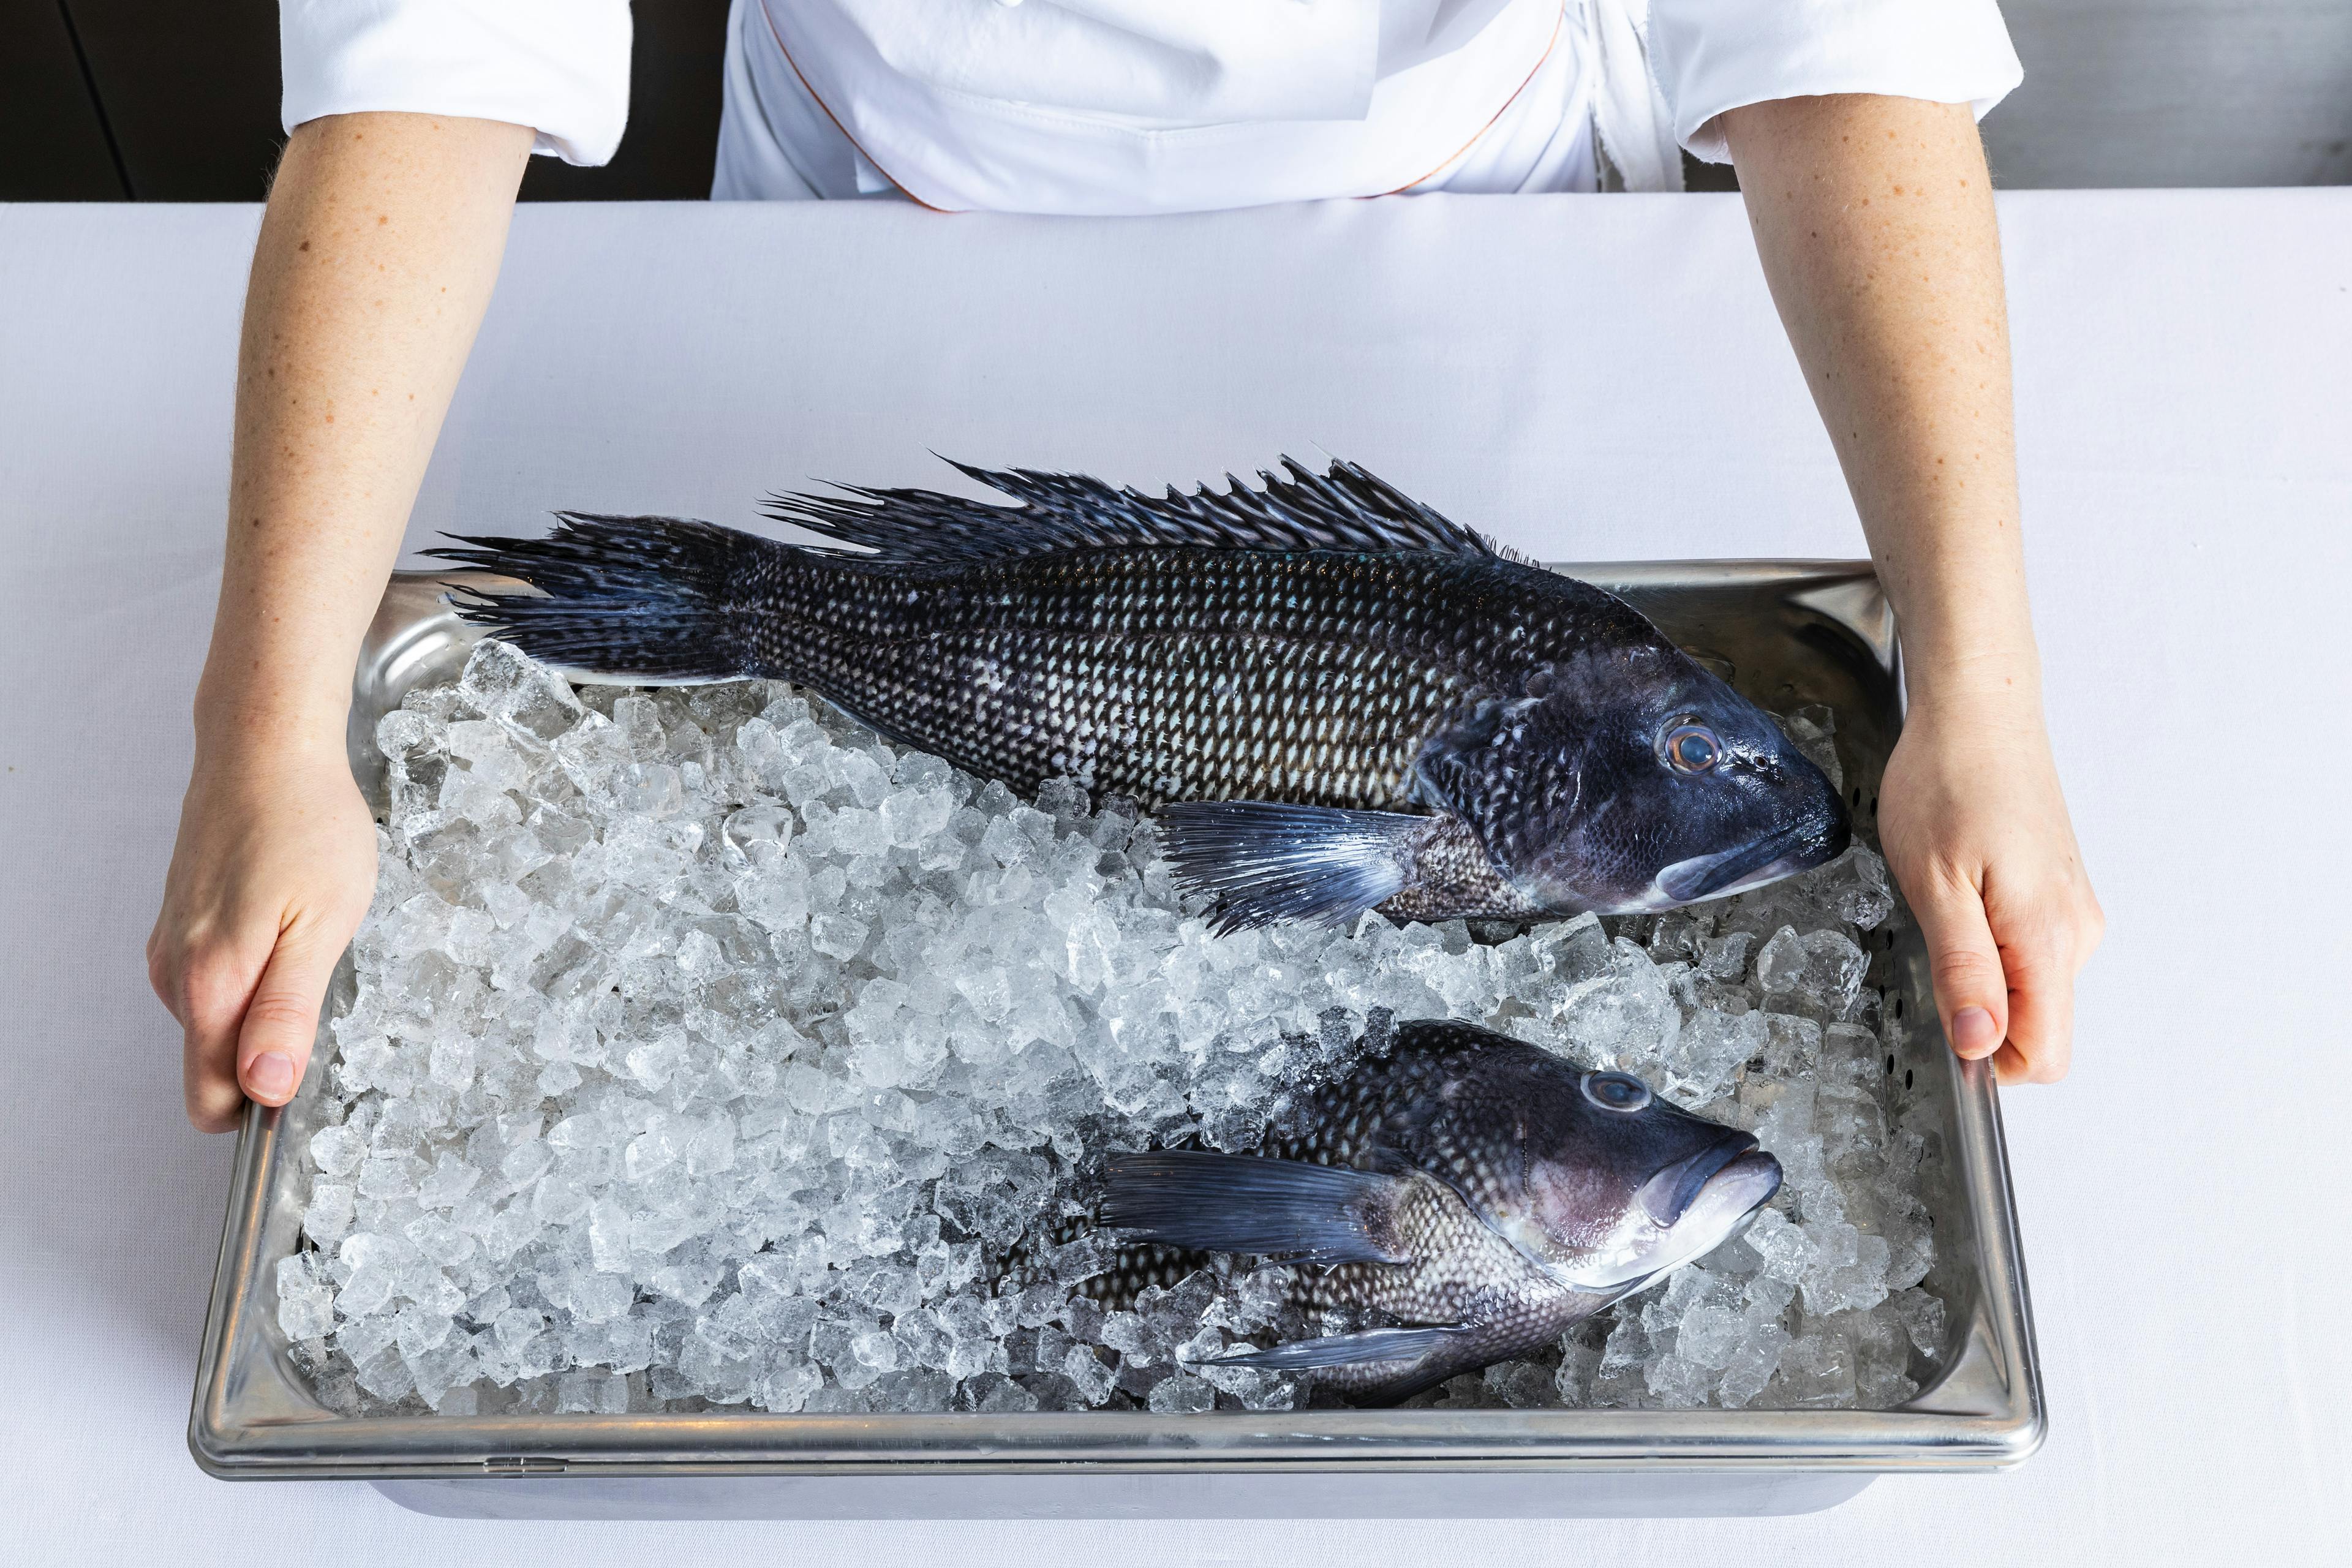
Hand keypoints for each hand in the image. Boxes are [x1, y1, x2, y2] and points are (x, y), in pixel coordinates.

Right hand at [149, 733, 377, 1129]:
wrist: (265, 749)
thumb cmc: (305, 826)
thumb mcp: (322, 929)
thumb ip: (287, 1014)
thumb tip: (264, 1087)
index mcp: (209, 984)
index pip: (213, 1099)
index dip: (263, 1104)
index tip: (309, 1073)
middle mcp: (177, 974)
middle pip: (214, 1065)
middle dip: (270, 1053)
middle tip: (324, 989)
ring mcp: (174, 948)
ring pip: (218, 1021)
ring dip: (265, 1006)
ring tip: (310, 945)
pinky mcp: (181, 925)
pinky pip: (215, 982)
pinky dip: (253, 972)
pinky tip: (286, 927)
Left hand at [1876, 691, 2102, 1083]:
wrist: (1979, 713)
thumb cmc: (1949, 782)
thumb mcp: (1934, 883)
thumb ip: (1963, 969)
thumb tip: (1979, 1042)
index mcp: (2049, 936)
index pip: (2044, 1053)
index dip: (1988, 1058)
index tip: (1943, 1021)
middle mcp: (2076, 931)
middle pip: (2035, 1024)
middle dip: (1977, 1006)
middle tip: (1934, 934)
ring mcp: (2072, 911)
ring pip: (2028, 986)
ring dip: (1979, 966)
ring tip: (1946, 898)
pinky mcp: (2059, 893)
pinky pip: (2027, 950)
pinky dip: (1989, 938)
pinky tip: (1964, 887)